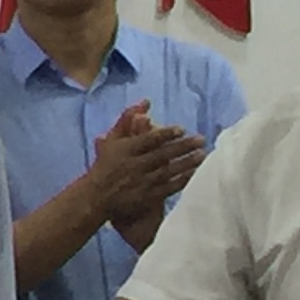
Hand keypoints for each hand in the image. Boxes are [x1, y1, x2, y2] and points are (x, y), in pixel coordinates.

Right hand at [86, 103, 206, 229]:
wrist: (97, 197)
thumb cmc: (105, 165)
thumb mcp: (112, 139)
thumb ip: (128, 119)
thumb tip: (146, 102)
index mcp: (125, 150)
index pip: (148, 140)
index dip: (166, 134)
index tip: (181, 129)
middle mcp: (135, 165)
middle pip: (162, 154)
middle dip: (183, 147)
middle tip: (201, 140)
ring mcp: (142, 182)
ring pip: (168, 171)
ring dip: (186, 163)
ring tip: (203, 155)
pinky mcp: (148, 197)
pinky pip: (168, 187)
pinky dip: (182, 180)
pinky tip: (195, 173)